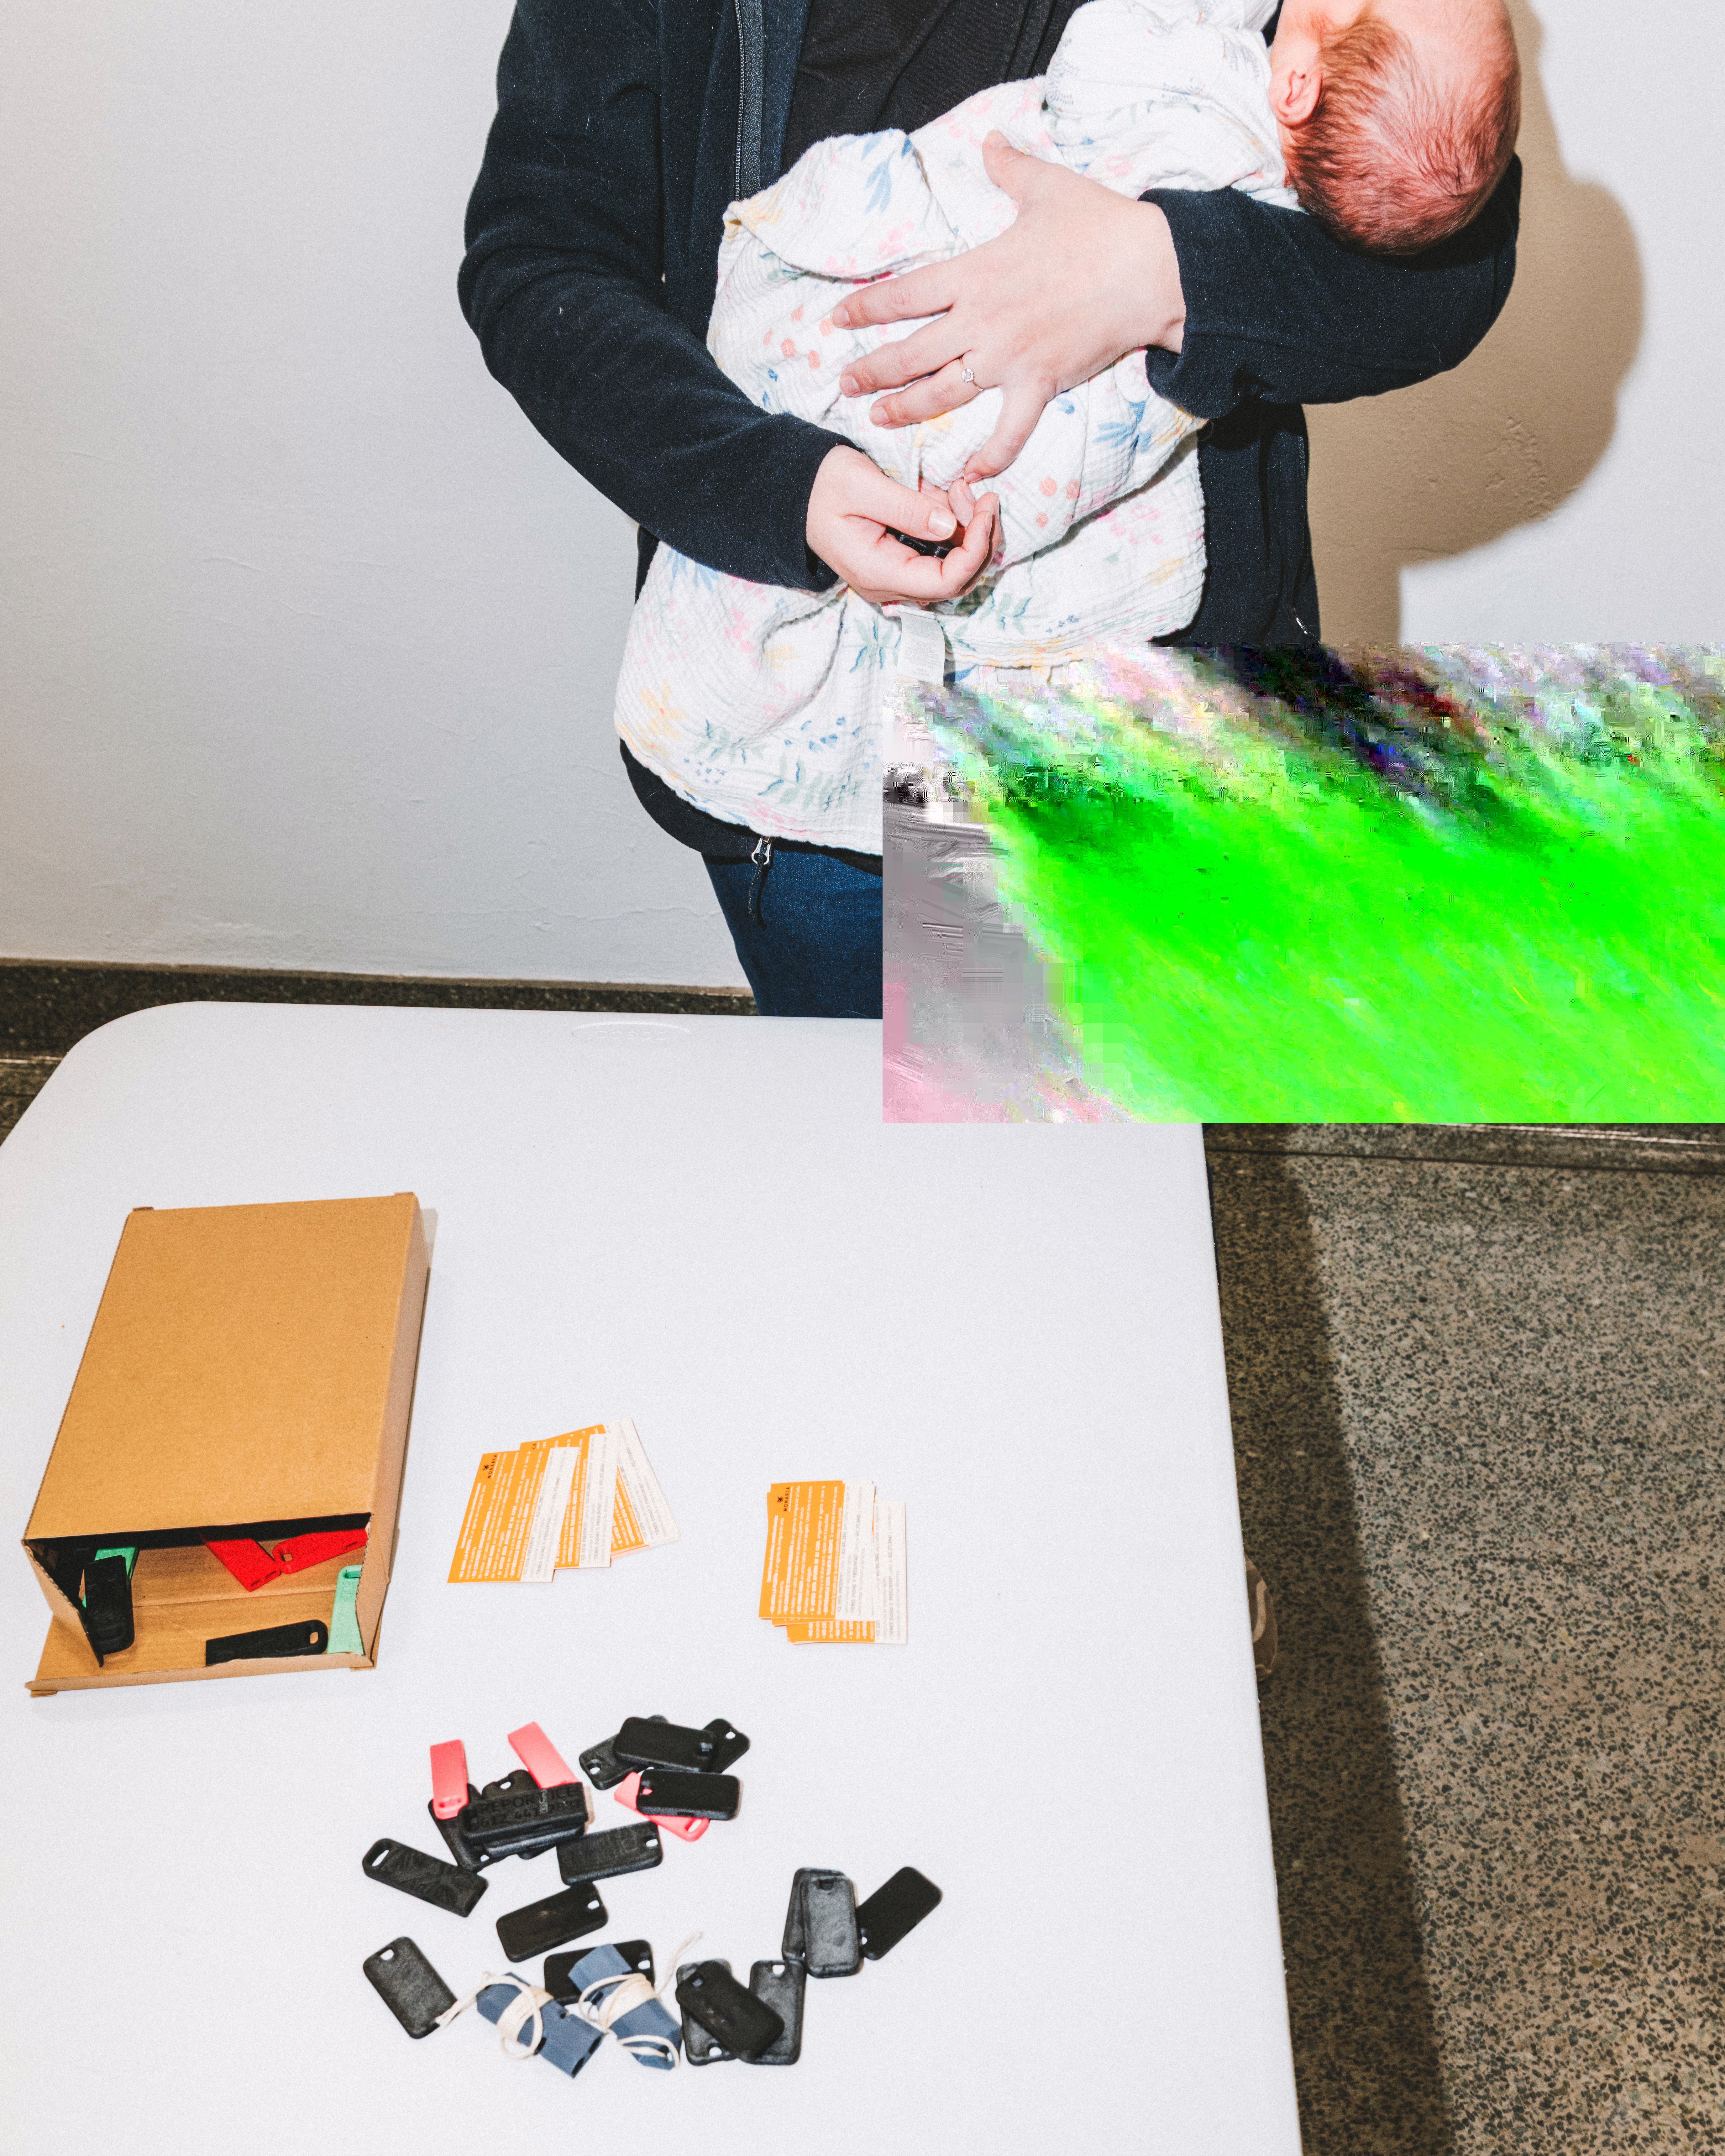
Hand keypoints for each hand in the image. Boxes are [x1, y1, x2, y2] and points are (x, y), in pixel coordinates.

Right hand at [805, 444, 999, 606]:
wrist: (794, 492)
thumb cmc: (821, 485)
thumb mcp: (861, 485)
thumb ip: (906, 508)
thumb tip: (949, 526)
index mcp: (879, 572)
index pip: (947, 581)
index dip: (976, 549)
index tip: (986, 507)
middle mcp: (891, 585)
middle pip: (958, 580)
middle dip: (979, 538)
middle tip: (977, 493)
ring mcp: (897, 577)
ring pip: (955, 569)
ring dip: (970, 530)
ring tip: (961, 489)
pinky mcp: (901, 563)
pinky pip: (941, 555)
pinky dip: (955, 528)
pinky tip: (950, 498)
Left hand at [831, 132, 1185, 480]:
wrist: (1149, 269)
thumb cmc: (1099, 225)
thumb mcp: (1047, 186)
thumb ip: (1010, 167)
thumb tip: (991, 140)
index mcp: (975, 273)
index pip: (903, 294)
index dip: (866, 309)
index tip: (839, 321)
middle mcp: (981, 321)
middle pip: (909, 353)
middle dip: (871, 372)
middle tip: (844, 386)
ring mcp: (1007, 358)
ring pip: (942, 393)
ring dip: (905, 410)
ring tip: (877, 419)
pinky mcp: (1039, 384)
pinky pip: (1008, 432)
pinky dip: (989, 457)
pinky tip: (969, 475)